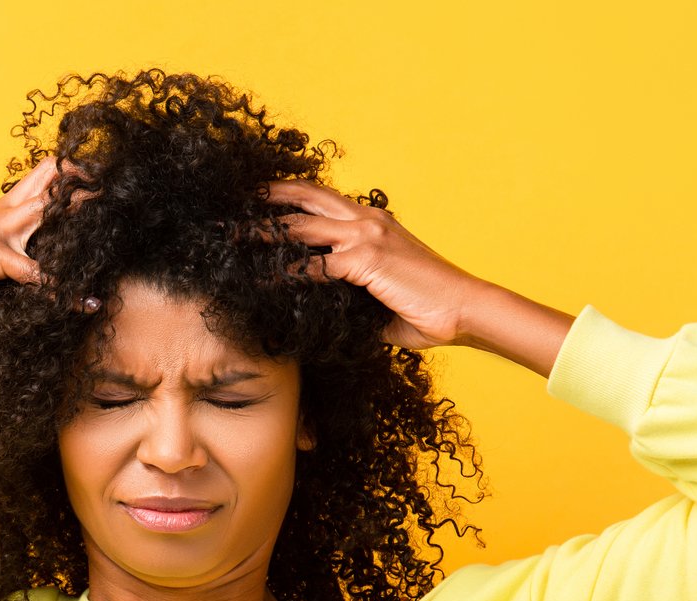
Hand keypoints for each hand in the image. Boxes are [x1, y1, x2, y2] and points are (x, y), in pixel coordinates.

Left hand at [253, 178, 491, 349]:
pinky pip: (313, 266)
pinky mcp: (364, 261)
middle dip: (266, 198)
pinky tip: (261, 279)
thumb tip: (330, 305)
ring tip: (233, 235)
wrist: (463, 308)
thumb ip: (354, 288)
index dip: (289, 196)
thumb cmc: (428, 305)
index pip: (322, 199)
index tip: (260, 200)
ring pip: (300, 225)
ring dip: (263, 231)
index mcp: (372, 220)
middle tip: (235, 202)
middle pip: (305, 197)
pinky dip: (285, 273)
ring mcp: (365, 236)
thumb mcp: (383, 289)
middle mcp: (366, 220)